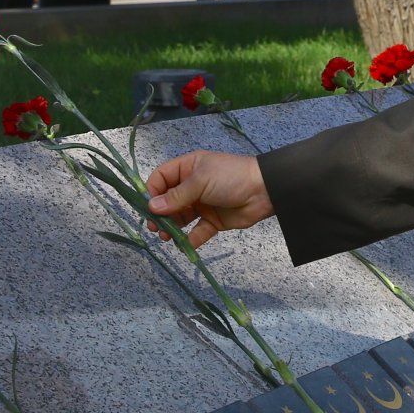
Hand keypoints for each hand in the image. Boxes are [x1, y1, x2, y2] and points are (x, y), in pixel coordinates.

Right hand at [146, 151, 273, 248]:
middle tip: (155, 227)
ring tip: (167, 236)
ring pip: (180, 218)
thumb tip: (151, 207)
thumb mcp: (200, 181)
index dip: (152, 192)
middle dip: (159, 214)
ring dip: (171, 228)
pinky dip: (190, 239)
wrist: (264, 191)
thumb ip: (176, 196)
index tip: (148, 207)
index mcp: (188, 168)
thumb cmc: (231, 177)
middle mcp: (192, 186)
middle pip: (167, 201)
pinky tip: (186, 243)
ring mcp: (202, 204)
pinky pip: (197, 232)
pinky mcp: (213, 221)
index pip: (161, 178)